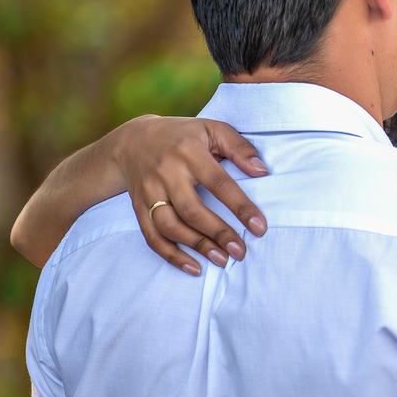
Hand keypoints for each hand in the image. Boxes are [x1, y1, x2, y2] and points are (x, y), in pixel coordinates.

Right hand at [114, 115, 268, 275]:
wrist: (133, 141)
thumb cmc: (183, 136)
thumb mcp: (213, 129)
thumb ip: (239, 147)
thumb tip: (263, 171)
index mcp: (189, 151)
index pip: (218, 182)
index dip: (240, 207)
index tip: (259, 227)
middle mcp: (166, 172)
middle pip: (192, 209)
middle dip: (218, 233)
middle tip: (241, 251)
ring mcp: (149, 191)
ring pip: (170, 225)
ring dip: (197, 246)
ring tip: (222, 260)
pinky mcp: (138, 207)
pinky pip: (151, 236)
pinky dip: (171, 255)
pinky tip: (193, 267)